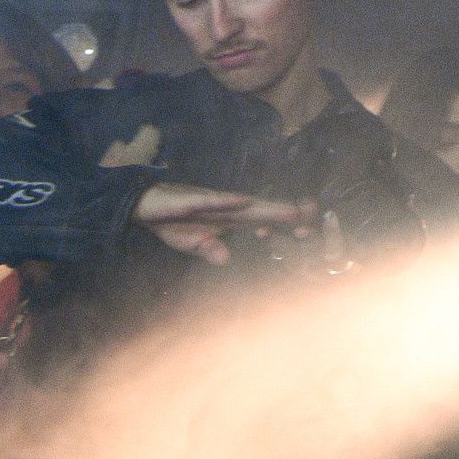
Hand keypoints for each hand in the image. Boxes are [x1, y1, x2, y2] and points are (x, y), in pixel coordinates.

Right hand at [130, 183, 312, 264]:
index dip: (282, 227)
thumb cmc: (173, 223)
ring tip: (292, 211)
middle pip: (261, 212)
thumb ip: (210, 250)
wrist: (145, 205)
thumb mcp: (192, 243)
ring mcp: (212, 202)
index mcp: (228, 221)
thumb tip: (226, 260)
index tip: (308, 232)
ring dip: (268, 208)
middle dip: (286, 215)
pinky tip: (245, 200)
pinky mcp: (194, 199)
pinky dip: (229, 201)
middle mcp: (226, 209)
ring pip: (245, 205)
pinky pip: (214, 201)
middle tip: (313, 219)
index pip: (260, 223)